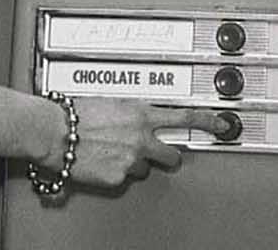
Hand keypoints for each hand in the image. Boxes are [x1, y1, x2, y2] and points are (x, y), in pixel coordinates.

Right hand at [52, 99, 228, 187]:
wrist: (55, 130)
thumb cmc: (76, 111)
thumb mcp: (113, 100)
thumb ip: (132, 110)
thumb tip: (137, 115)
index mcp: (143, 112)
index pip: (185, 115)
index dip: (208, 120)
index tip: (222, 124)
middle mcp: (142, 136)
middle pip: (171, 153)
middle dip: (168, 155)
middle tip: (161, 153)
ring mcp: (132, 159)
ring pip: (145, 167)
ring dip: (135, 162)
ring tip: (114, 152)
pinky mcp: (118, 178)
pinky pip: (124, 178)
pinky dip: (115, 172)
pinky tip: (101, 161)